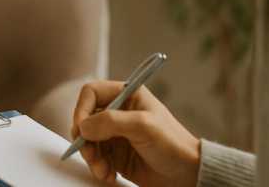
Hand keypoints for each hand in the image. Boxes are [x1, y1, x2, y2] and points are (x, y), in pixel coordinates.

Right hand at [71, 81, 200, 186]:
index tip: (81, 129)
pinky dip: (98, 167)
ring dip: (91, 156)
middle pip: (85, 119)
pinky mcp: (115, 153)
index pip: (91, 93)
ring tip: (103, 170)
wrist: (186, 174)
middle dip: (84, 139)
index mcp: (126, 95)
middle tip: (91, 155)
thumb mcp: (143, 126)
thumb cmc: (172, 143)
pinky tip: (109, 174)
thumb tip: (83, 127)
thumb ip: (110, 122)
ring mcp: (115, 134)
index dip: (82, 109)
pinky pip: (95, 157)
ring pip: (87, 140)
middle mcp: (118, 112)